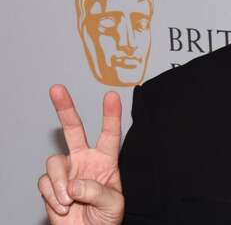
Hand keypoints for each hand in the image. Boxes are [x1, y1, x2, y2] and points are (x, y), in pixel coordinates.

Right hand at [38, 84, 124, 224]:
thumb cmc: (106, 219)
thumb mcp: (113, 204)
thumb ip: (98, 191)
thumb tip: (74, 184)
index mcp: (106, 161)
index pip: (110, 134)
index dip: (111, 115)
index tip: (112, 95)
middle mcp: (85, 161)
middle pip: (74, 130)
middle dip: (65, 108)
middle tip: (57, 89)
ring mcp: (67, 172)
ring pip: (55, 161)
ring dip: (61, 183)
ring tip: (70, 201)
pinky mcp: (51, 185)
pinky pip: (46, 182)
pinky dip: (53, 196)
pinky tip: (64, 207)